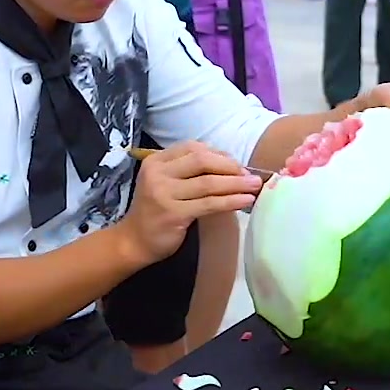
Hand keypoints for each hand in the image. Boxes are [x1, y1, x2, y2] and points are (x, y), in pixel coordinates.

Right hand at [120, 142, 261, 262]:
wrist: (134, 241)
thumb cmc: (155, 210)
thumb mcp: (165, 182)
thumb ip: (188, 171)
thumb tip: (229, 164)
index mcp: (156, 161)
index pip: (193, 148)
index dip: (219, 154)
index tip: (237, 164)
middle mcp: (158, 174)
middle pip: (202, 161)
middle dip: (230, 167)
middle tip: (251, 175)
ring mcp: (164, 194)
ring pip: (208, 183)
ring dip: (236, 183)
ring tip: (255, 186)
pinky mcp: (174, 214)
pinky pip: (209, 204)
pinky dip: (231, 201)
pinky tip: (245, 200)